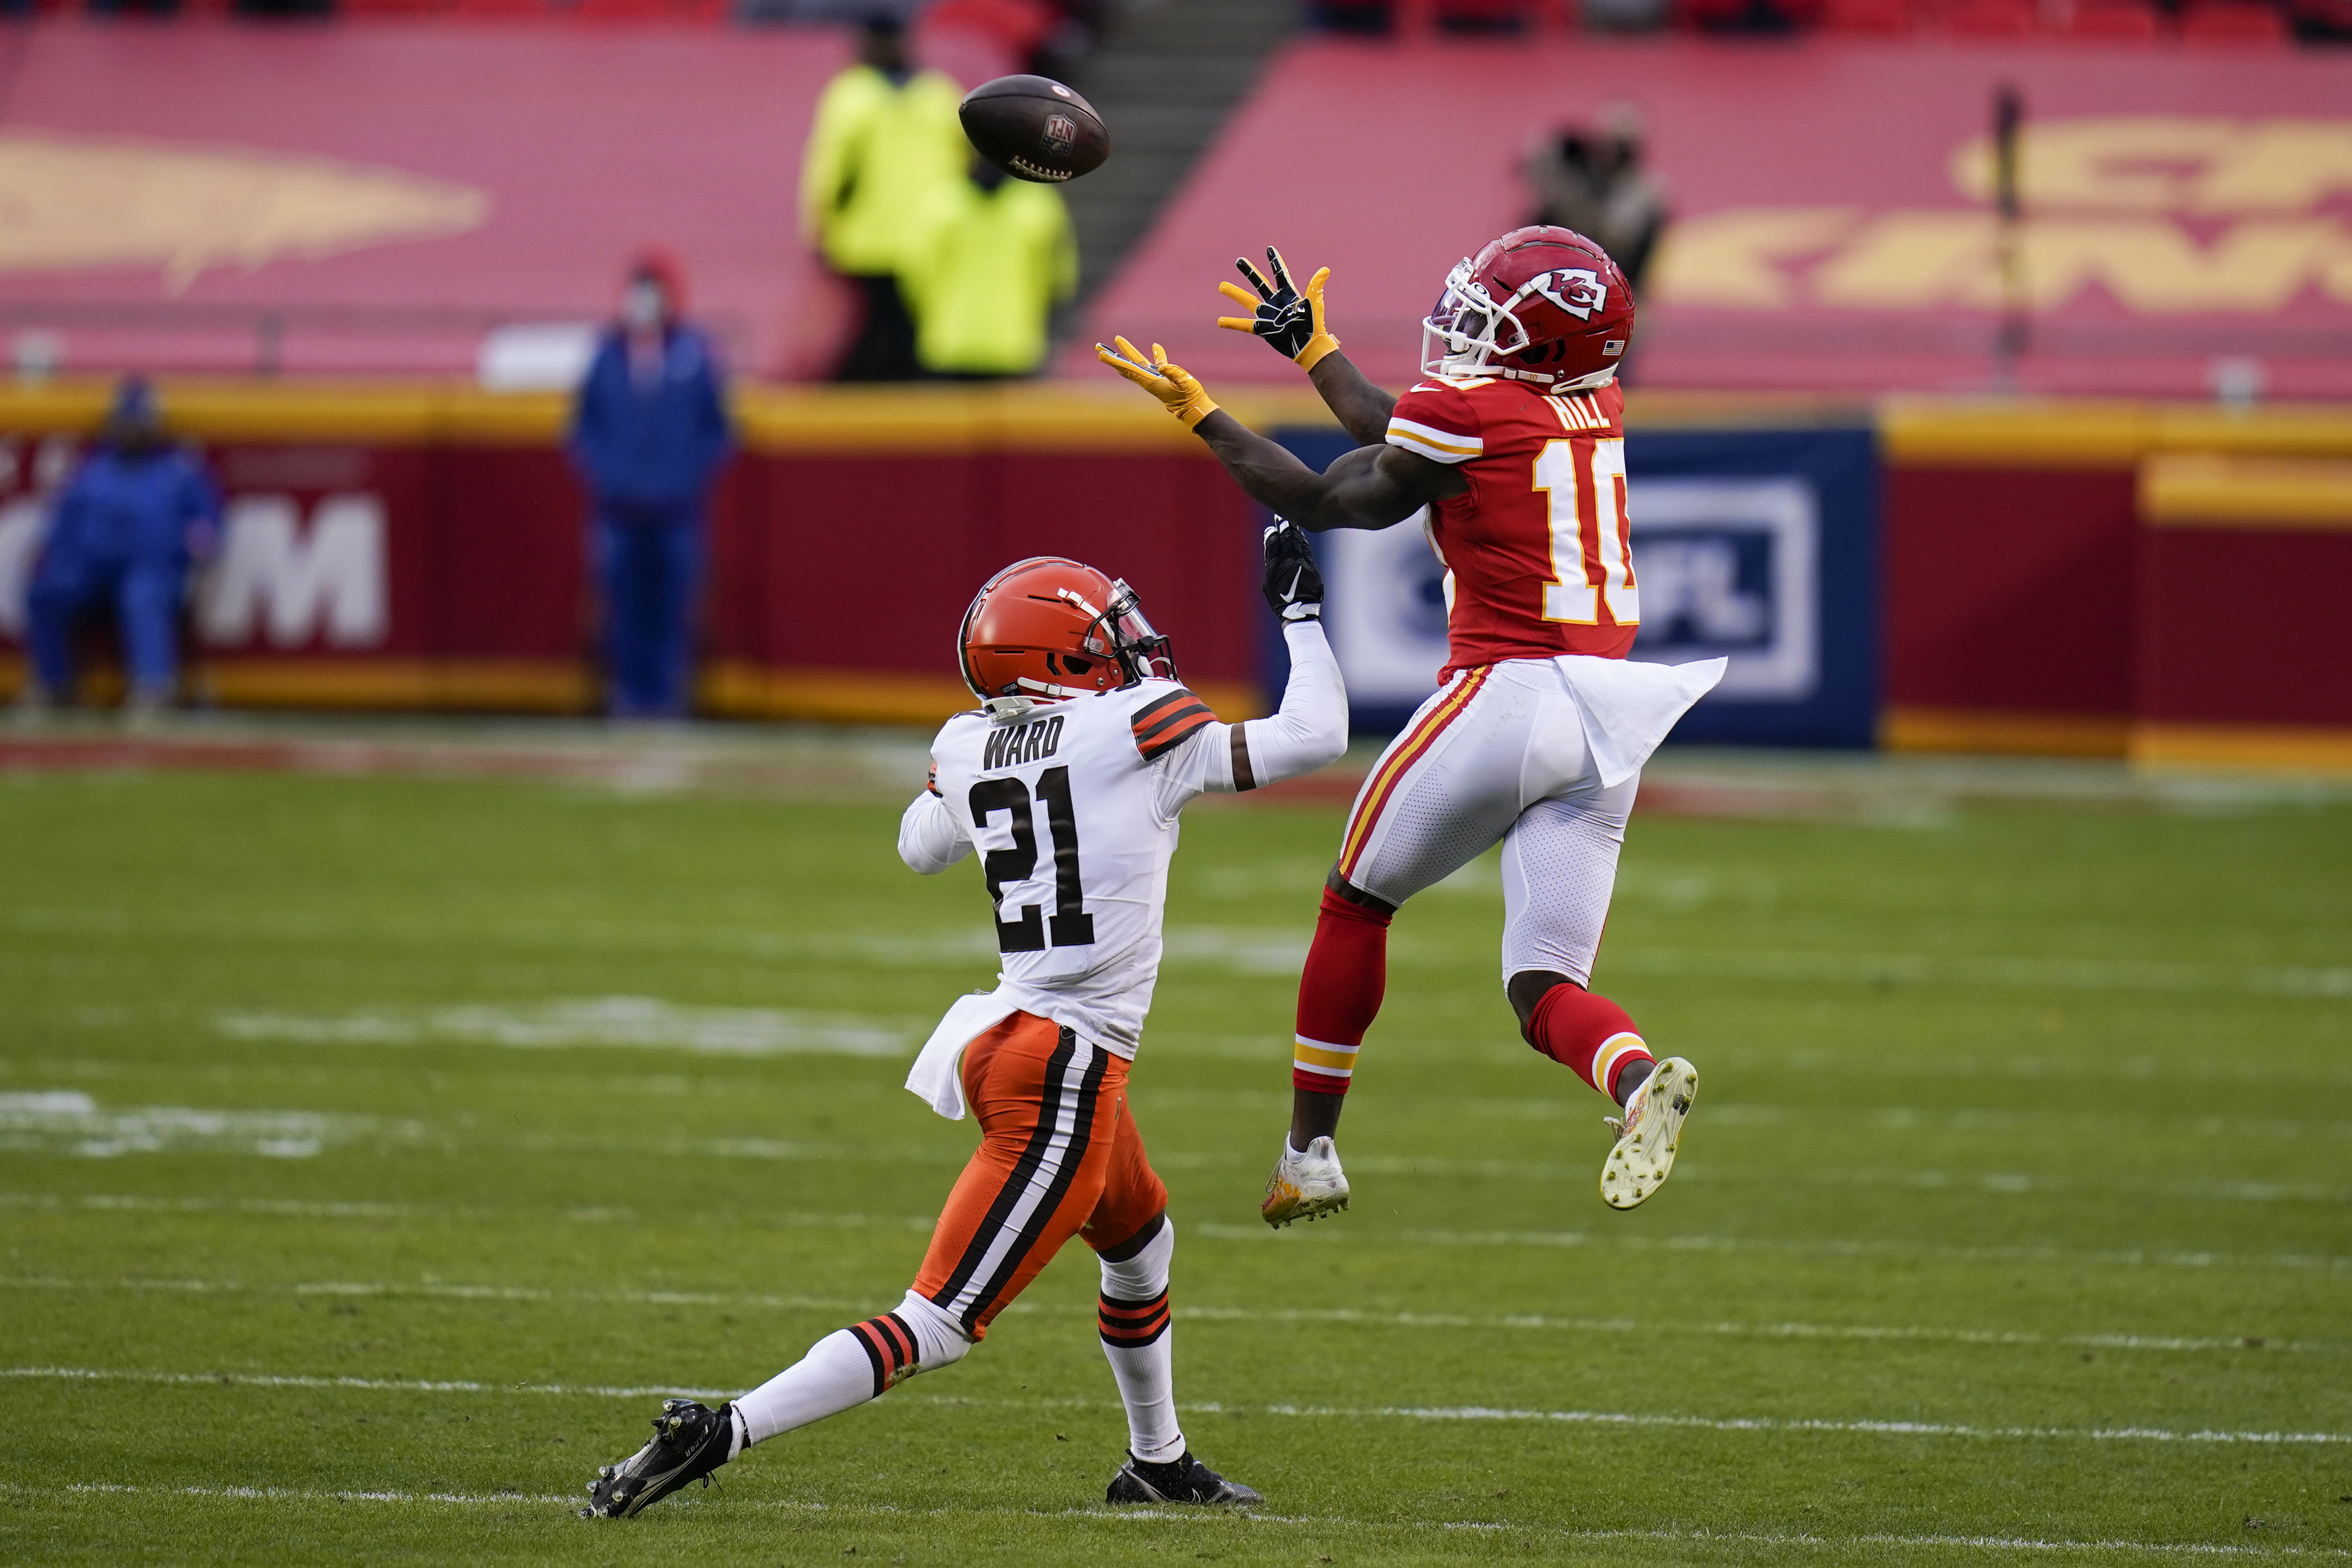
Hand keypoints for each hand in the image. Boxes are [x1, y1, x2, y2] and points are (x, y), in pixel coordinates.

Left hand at [1096, 336, 1219, 427]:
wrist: (1194, 407)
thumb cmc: (1189, 396)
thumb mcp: (1183, 383)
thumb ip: (1173, 373)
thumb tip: (1162, 366)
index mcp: (1149, 381)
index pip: (1128, 368)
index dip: (1114, 361)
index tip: (1101, 354)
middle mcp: (1148, 380)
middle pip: (1126, 365)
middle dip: (1113, 356)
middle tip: (1098, 346)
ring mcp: (1155, 378)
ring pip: (1137, 362)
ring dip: (1127, 352)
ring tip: (1117, 341)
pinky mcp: (1164, 377)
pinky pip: (1157, 363)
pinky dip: (1157, 354)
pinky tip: (1155, 346)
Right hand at [1216, 248, 1339, 370]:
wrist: (1308, 345)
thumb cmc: (1313, 324)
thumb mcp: (1313, 303)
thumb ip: (1315, 286)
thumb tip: (1325, 270)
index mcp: (1288, 294)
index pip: (1279, 274)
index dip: (1275, 261)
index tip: (1269, 249)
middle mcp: (1276, 302)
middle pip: (1259, 283)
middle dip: (1249, 272)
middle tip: (1239, 260)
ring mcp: (1268, 315)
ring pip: (1248, 301)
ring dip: (1234, 293)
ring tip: (1221, 285)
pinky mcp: (1263, 329)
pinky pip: (1244, 325)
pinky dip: (1232, 323)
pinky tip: (1220, 321)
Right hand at [1261, 519, 1322, 620]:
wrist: (1299, 611)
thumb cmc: (1281, 600)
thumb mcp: (1269, 583)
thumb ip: (1271, 564)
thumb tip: (1271, 549)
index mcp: (1275, 566)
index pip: (1273, 545)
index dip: (1272, 535)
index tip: (1272, 528)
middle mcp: (1288, 562)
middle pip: (1286, 540)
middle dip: (1284, 528)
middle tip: (1282, 519)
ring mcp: (1301, 563)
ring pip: (1297, 543)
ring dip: (1294, 532)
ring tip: (1291, 524)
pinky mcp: (1311, 566)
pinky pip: (1306, 550)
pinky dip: (1302, 542)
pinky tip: (1300, 537)